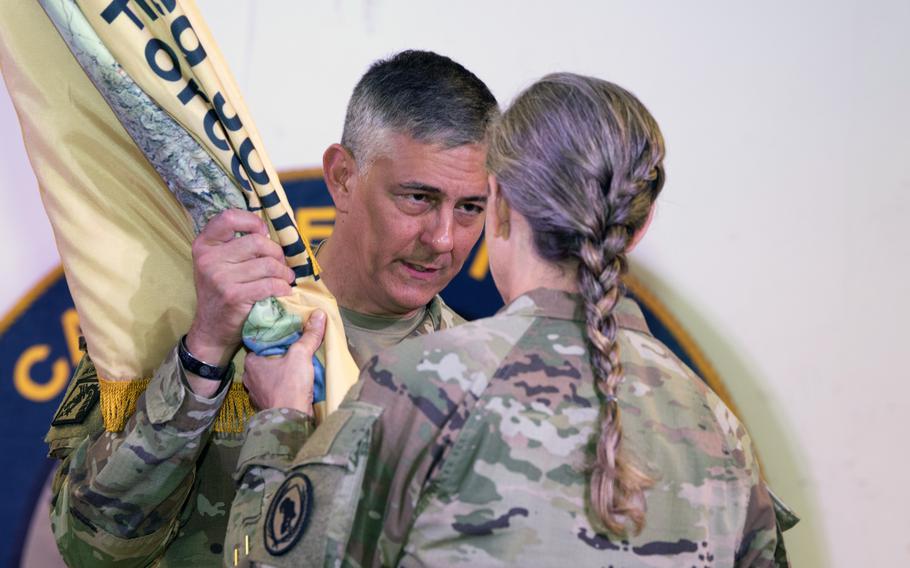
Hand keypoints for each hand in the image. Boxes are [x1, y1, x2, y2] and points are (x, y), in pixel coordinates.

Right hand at [185, 209, 294, 367]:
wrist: (212, 329)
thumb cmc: (222, 291)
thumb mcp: (220, 263)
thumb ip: (236, 244)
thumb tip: (269, 231)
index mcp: (204, 244)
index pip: (229, 217)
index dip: (252, 221)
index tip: (263, 233)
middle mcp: (208, 259)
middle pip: (257, 241)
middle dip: (276, 252)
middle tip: (281, 264)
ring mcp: (219, 278)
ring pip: (268, 264)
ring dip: (284, 272)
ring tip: (285, 278)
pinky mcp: (233, 296)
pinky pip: (270, 284)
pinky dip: (282, 287)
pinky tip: (283, 290)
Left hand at [243, 310, 326, 415]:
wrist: (290, 419)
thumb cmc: (290, 385)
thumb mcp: (301, 355)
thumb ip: (309, 335)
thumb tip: (319, 314)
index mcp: (252, 362)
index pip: (260, 343)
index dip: (273, 337)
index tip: (286, 334)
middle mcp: (250, 378)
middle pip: (265, 360)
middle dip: (279, 356)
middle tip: (294, 348)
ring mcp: (256, 394)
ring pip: (269, 377)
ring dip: (280, 373)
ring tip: (296, 365)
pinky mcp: (266, 406)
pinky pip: (274, 391)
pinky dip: (283, 387)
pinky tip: (294, 384)